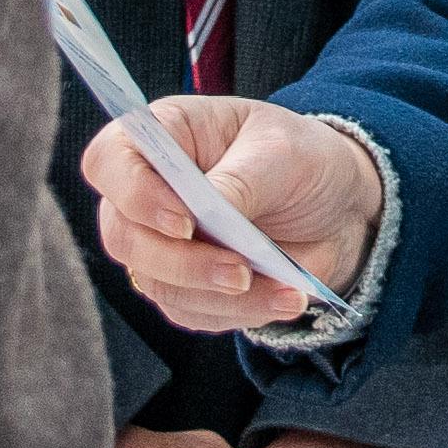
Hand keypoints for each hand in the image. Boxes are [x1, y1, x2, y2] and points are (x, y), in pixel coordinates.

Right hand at [77, 95, 384, 334]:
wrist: (339, 207)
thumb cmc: (301, 159)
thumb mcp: (283, 153)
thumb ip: (240, 180)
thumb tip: (208, 213)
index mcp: (162, 135)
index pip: (108, 162)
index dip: (133, 194)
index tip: (185, 221)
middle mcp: (148, 192)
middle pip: (123, 237)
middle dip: (182, 263)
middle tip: (240, 272)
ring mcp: (160, 243)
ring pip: (157, 283)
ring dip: (221, 295)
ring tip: (287, 288)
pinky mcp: (184, 286)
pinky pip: (191, 312)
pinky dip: (240, 311)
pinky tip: (285, 297)